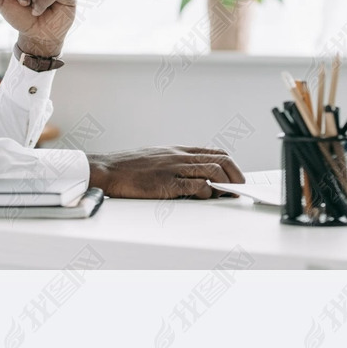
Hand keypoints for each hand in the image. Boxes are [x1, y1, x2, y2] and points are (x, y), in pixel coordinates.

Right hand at [87, 147, 243, 198]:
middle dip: (235, 175)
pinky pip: (194, 185)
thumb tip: (196, 177)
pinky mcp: (166, 183)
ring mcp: (173, 168)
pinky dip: (206, 192)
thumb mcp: (158, 158)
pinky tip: (206, 197)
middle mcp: (180, 156)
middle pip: (220, 160)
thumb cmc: (130, 167)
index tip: (236, 178)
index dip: (231, 165)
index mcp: (179, 150)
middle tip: (238, 188)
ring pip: (212, 171)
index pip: (215, 152)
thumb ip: (177, 164)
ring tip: (226, 195)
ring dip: (225, 185)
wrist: (107, 170)